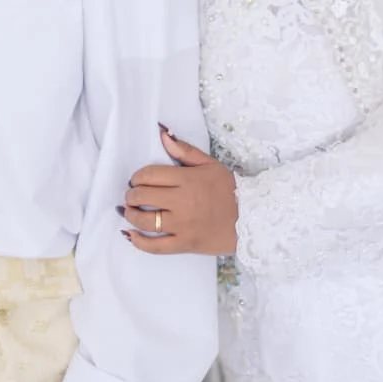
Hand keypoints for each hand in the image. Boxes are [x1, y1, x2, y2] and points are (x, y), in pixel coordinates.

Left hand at [121, 127, 237, 255]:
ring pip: (145, 221)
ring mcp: (182, 225)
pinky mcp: (185, 244)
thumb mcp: (210, 164)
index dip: (137, 177)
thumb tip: (163, 135)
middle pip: (143, 197)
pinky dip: (139, 241)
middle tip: (133, 195)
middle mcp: (182, 202)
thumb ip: (184, 150)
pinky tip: (131, 234)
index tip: (137, 180)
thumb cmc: (230, 190)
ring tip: (130, 211)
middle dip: (132, 195)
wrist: (251, 218)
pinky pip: (156, 246)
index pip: (149, 175)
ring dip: (131, 215)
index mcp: (187, 179)